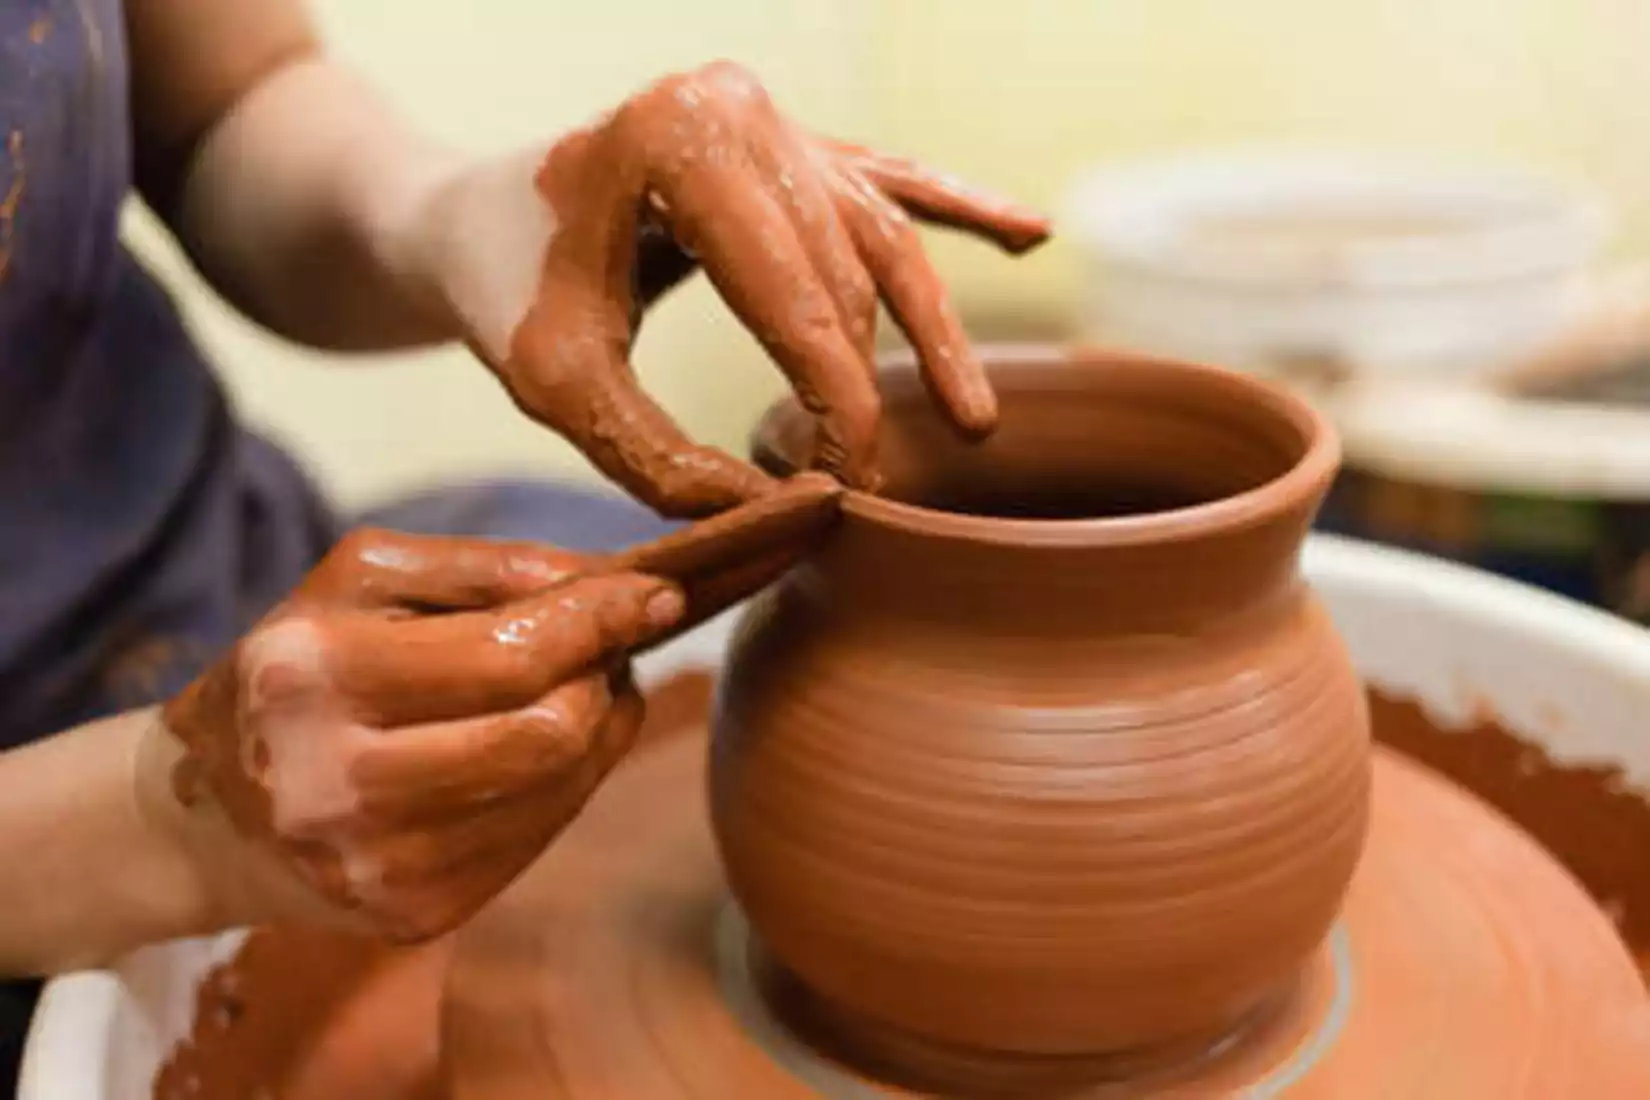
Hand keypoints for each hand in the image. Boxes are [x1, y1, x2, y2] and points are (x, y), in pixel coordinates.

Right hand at [154, 529, 682, 941]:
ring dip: (598, 728)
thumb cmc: (297, 668)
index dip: (601, 621)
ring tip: (578, 689)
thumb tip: (604, 577)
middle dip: (603, 678)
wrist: (209, 815)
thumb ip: (482, 565)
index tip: (661, 593)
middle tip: (607, 647)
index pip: (507, 656)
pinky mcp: (416, 915)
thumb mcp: (359, 581)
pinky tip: (540, 748)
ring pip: (560, 788)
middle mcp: (337, 785)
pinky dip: (567, 781)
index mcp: (312, 677)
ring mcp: (379, 866)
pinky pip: (542, 837)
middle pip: (548, 734)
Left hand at [409, 60, 1049, 515]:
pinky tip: (1031, 232)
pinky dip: (957, 209)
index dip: (837, 404)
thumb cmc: (499, 289)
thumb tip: (780, 518)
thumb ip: (660, 456)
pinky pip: (888, 179)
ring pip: (881, 237)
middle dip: (868, 386)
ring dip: (934, 329)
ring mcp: (773, 115)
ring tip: (976, 420)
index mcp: (680, 138)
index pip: (794, 295)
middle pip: (843, 270)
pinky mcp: (787, 142)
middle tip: (879, 486)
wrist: (464, 213)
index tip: (847, 490)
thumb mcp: (559, 384)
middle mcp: (740, 106)